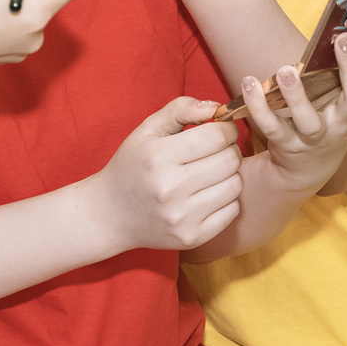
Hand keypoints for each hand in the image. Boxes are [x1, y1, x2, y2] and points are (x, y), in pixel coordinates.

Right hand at [84, 97, 244, 252]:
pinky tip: (209, 194)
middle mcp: (170, 188)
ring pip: (235, 185)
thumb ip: (181, 109)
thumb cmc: (133, 165)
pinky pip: (232, 211)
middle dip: (229, 150)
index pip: (217, 136)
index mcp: (158, 157)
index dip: (225, 128)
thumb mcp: (147, 129)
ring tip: (211, 172)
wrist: (111, 214)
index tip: (220, 130)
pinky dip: (226, 199)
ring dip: (230, 175)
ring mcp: (182, 217)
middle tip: (215, 151)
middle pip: (230, 160)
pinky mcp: (191, 237)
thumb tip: (215, 108)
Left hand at [241, 10, 346, 192]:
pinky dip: (259, 106)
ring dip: (297, 95)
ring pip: (310, 120)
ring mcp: (318, 136)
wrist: (308, 170)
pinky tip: (249, 83)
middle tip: (343, 38)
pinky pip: (273, 127)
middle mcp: (346, 121)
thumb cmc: (331, 118)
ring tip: (286, 70)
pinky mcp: (289, 145)